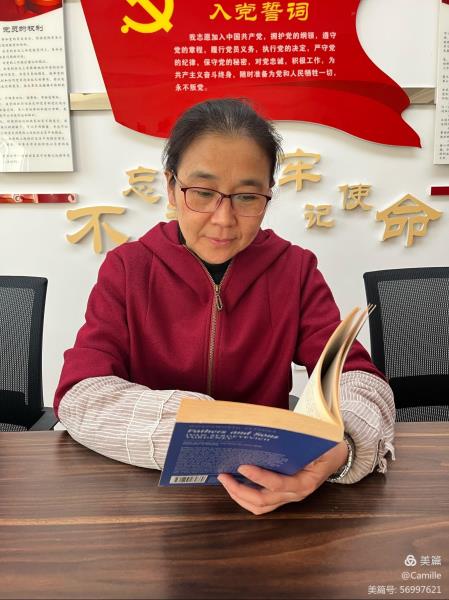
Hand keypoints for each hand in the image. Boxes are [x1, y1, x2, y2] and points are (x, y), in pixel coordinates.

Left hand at [217, 440, 348, 514]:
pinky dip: (246, 498)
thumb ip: (299, 442)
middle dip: (240, 490)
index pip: (278, 484)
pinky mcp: (282, 497)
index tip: (243, 466)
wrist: (337, 456)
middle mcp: (295, 494)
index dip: (259, 477)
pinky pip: (262, 504)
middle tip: (223, 475)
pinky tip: (235, 485)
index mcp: (305, 482)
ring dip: (240, 497)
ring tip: (225, 481)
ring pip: (260, 507)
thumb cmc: (326, 447)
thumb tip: (275, 432)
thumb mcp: (318, 443)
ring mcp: (288, 498)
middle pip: (263, 501)